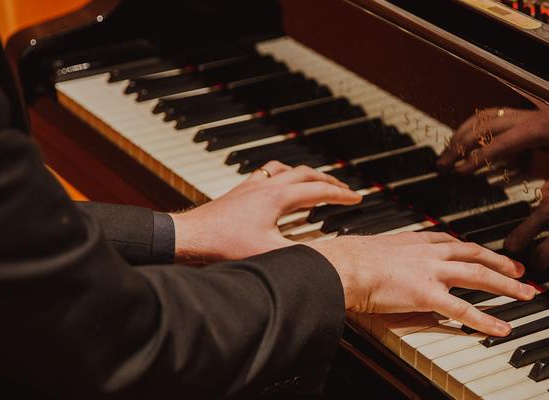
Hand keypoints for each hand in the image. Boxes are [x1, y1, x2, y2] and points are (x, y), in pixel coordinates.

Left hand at [171, 161, 360, 263]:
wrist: (191, 236)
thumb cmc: (224, 244)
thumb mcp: (269, 252)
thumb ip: (299, 252)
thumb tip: (324, 256)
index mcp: (278, 197)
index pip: (319, 191)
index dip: (341, 195)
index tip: (357, 198)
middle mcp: (267, 186)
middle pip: (306, 174)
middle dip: (329, 180)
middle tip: (343, 189)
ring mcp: (252, 186)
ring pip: (287, 169)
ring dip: (305, 174)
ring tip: (315, 182)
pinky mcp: (240, 191)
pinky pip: (268, 174)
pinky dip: (282, 176)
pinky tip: (280, 188)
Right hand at [308, 232, 536, 336]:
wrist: (342, 265)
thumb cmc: (349, 261)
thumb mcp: (376, 251)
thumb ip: (392, 258)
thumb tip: (389, 266)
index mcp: (416, 241)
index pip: (453, 242)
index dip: (474, 249)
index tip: (487, 253)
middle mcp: (429, 252)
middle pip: (474, 254)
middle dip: (501, 262)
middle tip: (520, 270)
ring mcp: (432, 272)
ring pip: (479, 276)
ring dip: (506, 285)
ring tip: (526, 294)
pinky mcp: (428, 294)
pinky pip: (464, 310)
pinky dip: (486, 320)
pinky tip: (501, 328)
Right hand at [438, 100, 548, 194]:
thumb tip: (541, 200)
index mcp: (540, 127)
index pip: (502, 140)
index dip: (480, 155)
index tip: (462, 170)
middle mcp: (527, 115)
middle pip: (484, 123)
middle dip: (460, 143)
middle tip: (442, 165)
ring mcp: (522, 112)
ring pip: (482, 117)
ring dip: (460, 135)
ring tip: (444, 157)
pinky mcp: (519, 115)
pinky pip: (488, 118)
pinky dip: (470, 131)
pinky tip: (461, 149)